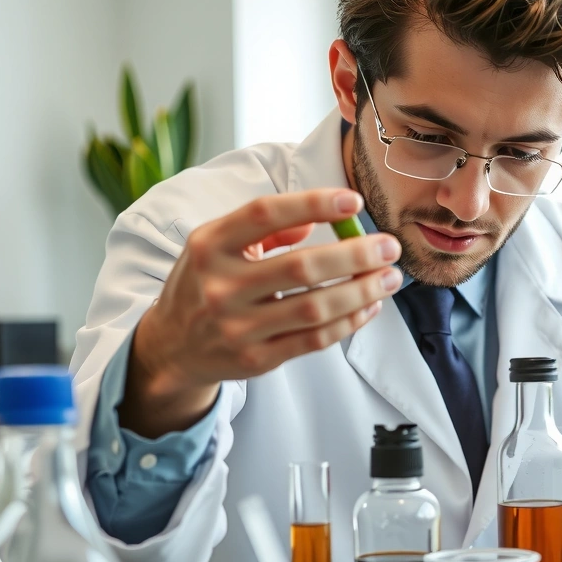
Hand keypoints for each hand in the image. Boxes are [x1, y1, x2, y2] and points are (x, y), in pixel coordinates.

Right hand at [121, 188, 402, 436]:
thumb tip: (314, 217)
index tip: (354, 201)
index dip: (313, 204)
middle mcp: (220, 286)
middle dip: (356, 255)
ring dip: (362, 291)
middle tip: (389, 247)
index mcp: (210, 245)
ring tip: (389, 277)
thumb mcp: (217, 245)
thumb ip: (264, 229)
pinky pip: (314, 340)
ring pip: (316, 308)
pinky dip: (349, 322)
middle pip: (302, 267)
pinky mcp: (257, 360)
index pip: (264, 214)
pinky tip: (369, 306)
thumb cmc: (204, 283)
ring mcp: (238, 328)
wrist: (172, 346)